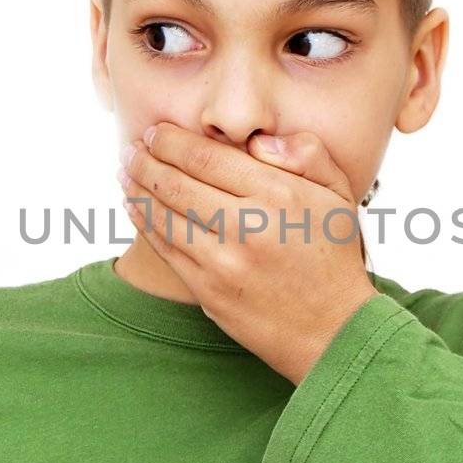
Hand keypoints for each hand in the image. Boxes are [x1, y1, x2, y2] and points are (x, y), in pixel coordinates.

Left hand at [118, 121, 380, 383]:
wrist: (334, 331)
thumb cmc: (334, 257)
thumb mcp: (338, 194)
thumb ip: (306, 153)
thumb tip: (258, 140)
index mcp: (279, 195)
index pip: (207, 156)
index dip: (171, 140)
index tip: (155, 131)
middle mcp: (248, 226)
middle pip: (177, 182)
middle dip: (145, 160)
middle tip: (131, 148)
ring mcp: (224, 262)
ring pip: (164, 215)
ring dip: (137, 189)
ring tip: (125, 173)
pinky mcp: (209, 292)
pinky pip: (166, 250)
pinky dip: (145, 224)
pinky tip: (135, 208)